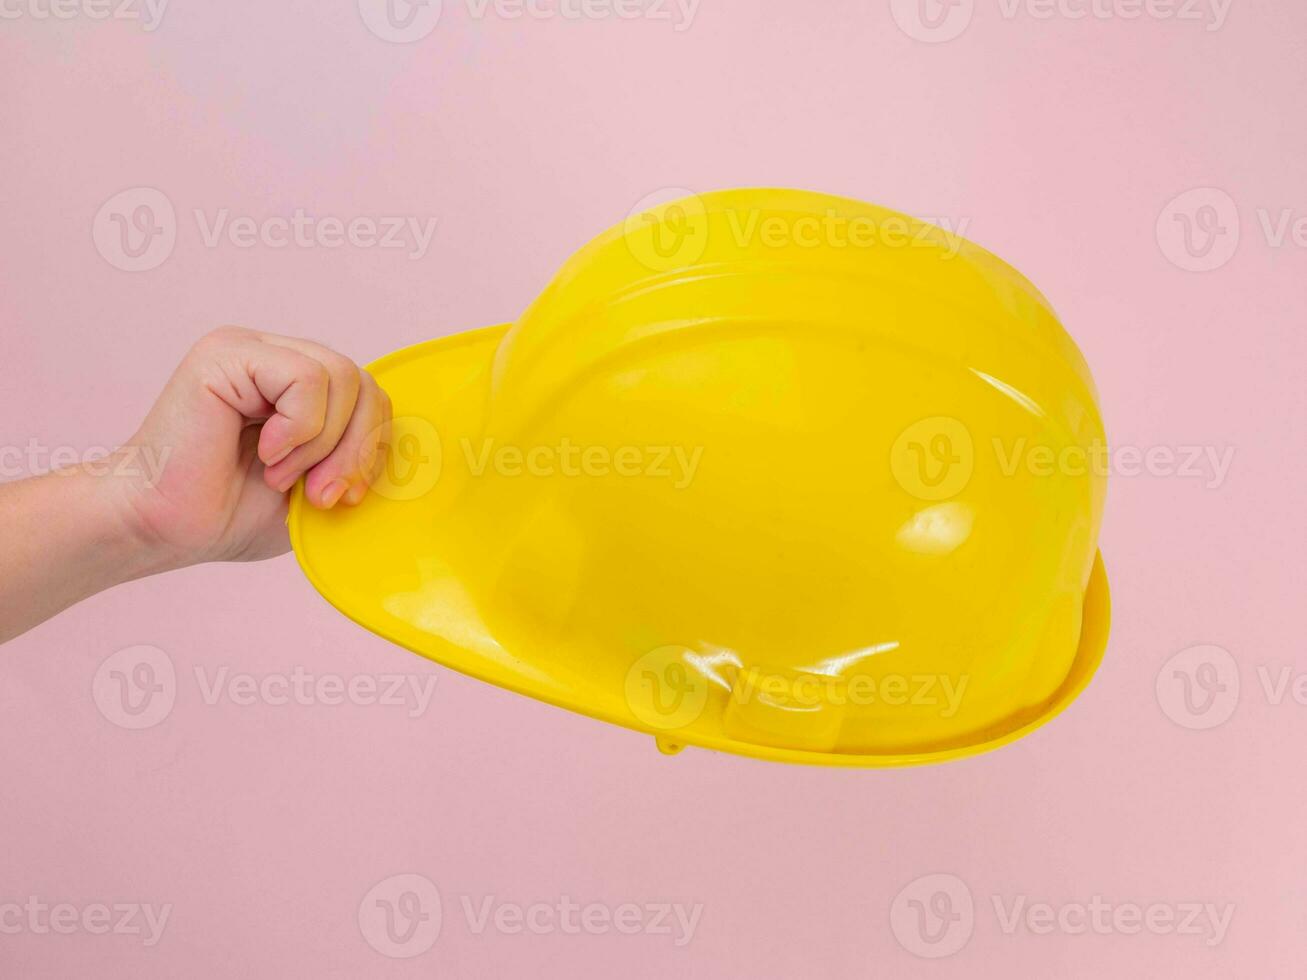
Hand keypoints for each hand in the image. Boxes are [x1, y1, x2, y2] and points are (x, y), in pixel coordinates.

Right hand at [114, 326, 391, 566]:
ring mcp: (251, 350)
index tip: (345, 496)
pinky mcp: (228, 354)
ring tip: (281, 475)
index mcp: (298, 387)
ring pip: (342, 377)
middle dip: (356, 449)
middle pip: (365, 383)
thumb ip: (356, 458)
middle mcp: (276, 358)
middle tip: (321, 495)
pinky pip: (306, 379)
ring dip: (323, 443)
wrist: (164, 527)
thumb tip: (418, 455)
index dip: (372, 446)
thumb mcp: (318, 486)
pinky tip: (266, 454)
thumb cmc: (229, 512)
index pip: (371, 394)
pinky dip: (300, 428)